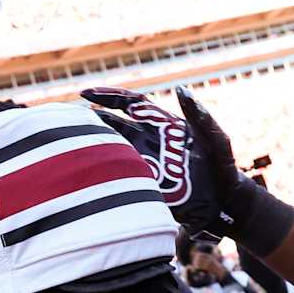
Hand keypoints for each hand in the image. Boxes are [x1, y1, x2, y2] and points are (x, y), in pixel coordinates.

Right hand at [81, 86, 290, 248]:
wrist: (227, 203)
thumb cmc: (223, 169)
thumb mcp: (216, 139)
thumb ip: (199, 115)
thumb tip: (180, 89)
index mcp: (164, 125)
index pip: (131, 104)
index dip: (108, 96)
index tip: (86, 94)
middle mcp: (150, 141)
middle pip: (115, 125)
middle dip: (92, 120)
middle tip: (66, 120)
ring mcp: (146, 163)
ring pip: (114, 150)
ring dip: (94, 146)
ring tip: (69, 144)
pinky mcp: (145, 185)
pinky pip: (120, 176)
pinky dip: (104, 173)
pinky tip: (87, 174)